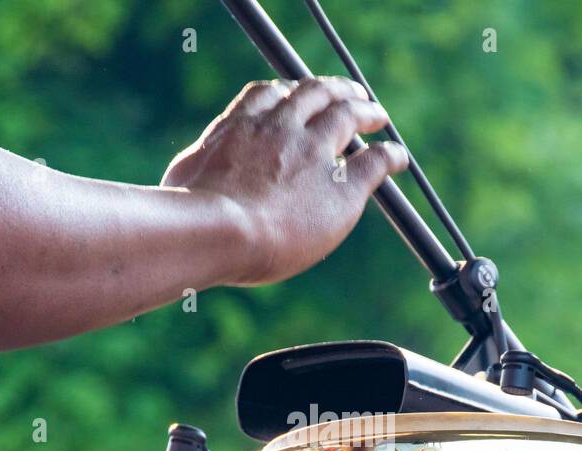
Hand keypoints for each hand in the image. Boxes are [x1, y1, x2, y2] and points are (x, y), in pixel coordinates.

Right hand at [162, 77, 409, 285]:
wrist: (219, 229)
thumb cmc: (189, 214)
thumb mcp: (182, 178)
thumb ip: (198, 168)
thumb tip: (190, 173)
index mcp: (241, 126)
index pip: (267, 96)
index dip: (285, 94)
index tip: (292, 96)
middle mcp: (281, 129)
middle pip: (312, 94)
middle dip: (331, 90)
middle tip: (346, 93)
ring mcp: (314, 152)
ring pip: (347, 116)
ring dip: (365, 110)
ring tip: (376, 115)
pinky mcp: (342, 185)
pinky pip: (376, 162)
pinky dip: (390, 155)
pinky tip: (398, 158)